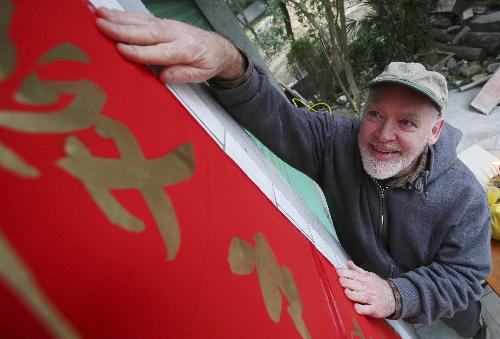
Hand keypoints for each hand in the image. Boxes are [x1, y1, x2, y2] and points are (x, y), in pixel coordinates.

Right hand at [95, 8, 245, 83]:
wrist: (218, 47)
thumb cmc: (208, 61)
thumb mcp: (201, 75)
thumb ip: (182, 75)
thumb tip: (163, 77)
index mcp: (185, 49)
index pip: (159, 52)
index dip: (139, 52)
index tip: (121, 50)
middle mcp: (174, 34)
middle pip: (145, 32)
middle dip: (122, 29)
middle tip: (102, 26)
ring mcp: (167, 26)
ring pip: (140, 22)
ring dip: (119, 18)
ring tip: (100, 15)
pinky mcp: (161, 22)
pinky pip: (140, 18)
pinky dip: (124, 15)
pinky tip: (109, 13)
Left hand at [336, 261, 394, 317]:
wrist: (395, 298)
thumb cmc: (379, 287)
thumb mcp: (370, 275)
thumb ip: (357, 270)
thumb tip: (348, 263)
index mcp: (367, 279)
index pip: (355, 274)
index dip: (346, 273)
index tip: (338, 271)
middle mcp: (369, 289)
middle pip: (358, 284)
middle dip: (348, 282)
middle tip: (340, 280)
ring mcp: (372, 299)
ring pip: (362, 296)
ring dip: (353, 294)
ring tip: (346, 292)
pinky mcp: (375, 309)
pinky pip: (367, 309)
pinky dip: (361, 308)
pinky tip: (356, 306)